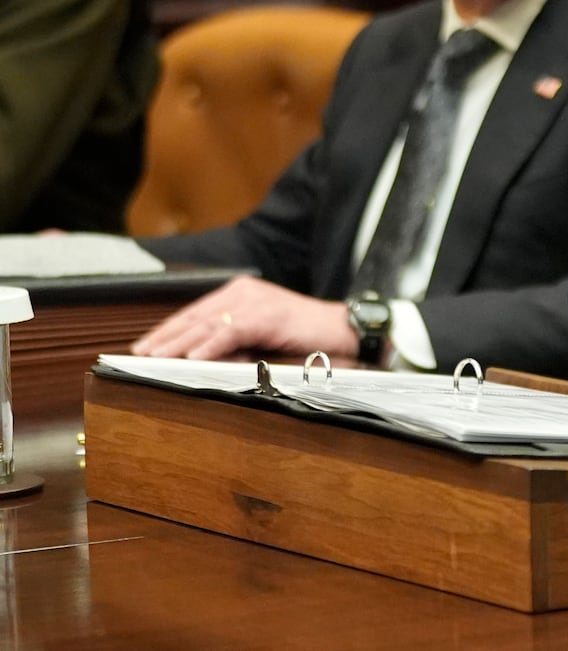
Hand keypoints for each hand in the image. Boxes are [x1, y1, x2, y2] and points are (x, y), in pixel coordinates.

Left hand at [130, 277, 354, 361]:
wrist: (345, 330)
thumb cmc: (307, 336)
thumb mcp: (262, 336)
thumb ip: (234, 343)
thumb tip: (202, 360)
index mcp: (242, 293)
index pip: (196, 312)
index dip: (169, 330)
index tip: (145, 346)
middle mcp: (244, 292)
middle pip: (195, 316)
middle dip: (165, 337)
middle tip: (139, 354)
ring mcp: (256, 301)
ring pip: (207, 323)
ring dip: (179, 343)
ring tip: (156, 357)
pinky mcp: (267, 315)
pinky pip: (231, 331)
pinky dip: (209, 346)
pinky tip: (192, 358)